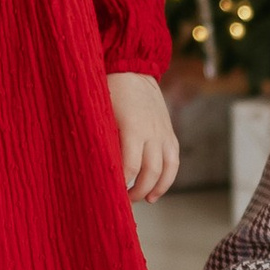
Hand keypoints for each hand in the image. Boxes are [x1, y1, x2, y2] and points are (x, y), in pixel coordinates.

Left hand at [109, 73, 178, 204]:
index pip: (130, 165)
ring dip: (157, 188)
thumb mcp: (100, 112)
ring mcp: (164, 132)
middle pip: (151, 172)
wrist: (133, 68)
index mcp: (133, 127)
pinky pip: (174, 159)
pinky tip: (158, 188)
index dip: (121, 183)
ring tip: (146, 200)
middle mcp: (152, 132)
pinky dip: (168, 176)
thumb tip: (96, 166)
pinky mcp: (169, 132)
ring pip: (167, 168)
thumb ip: (102, 137)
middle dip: (138, 191)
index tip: (110, 193)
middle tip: (124, 201)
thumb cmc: (109, 89)